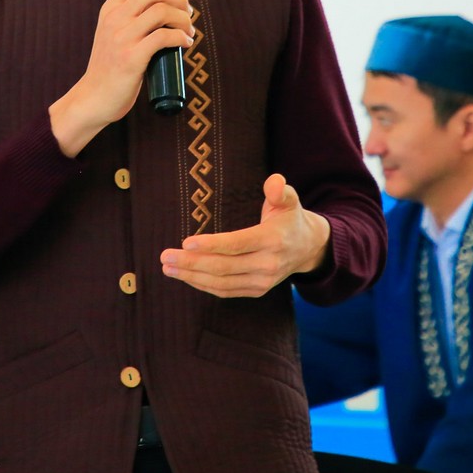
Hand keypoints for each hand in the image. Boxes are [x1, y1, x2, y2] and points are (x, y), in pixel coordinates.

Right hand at [49, 0, 193, 156]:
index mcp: (110, 9)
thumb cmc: (110, 66)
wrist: (94, 98)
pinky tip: (184, 43)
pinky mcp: (132, 58)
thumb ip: (131, 17)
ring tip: (188, 30)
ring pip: (162, 11)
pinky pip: (164, 37)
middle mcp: (114, 19)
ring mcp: (122, 38)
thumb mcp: (113, 33)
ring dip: (184, 19)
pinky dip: (180, 37)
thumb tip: (165, 4)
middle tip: (188, 11)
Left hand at [159, 174, 331, 297]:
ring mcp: (263, 281)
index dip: (212, 245)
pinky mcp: (257, 290)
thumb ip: (280, 189)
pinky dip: (203, 285)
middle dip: (191, 263)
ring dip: (192, 277)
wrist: (308, 248)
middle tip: (165, 256)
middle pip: (224, 267)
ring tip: (168, 267)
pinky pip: (226, 291)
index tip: (186, 241)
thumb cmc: (289, 218)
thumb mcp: (288, 200)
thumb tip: (274, 182)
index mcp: (273, 240)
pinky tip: (186, 276)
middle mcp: (268, 264)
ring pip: (222, 283)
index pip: (238, 244)